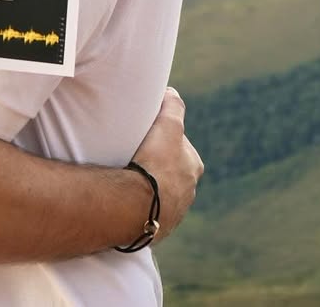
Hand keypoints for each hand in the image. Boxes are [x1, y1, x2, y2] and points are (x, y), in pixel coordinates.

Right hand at [130, 88, 202, 239]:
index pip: (178, 144)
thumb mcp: (168, 126)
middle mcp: (188, 191)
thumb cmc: (155, 163)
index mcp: (193, 167)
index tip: (146, 134)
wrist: (137, 204)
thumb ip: (173, 106)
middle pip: (170, 169)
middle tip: (134, 154)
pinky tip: (125, 195)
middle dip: (156, 162)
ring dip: (147, 184)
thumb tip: (172, 92)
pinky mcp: (157, 227)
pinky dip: (138, 202)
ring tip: (126, 175)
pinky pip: (147, 209)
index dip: (161, 136)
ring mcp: (173, 211)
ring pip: (159, 190)